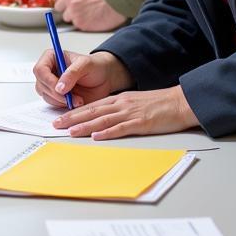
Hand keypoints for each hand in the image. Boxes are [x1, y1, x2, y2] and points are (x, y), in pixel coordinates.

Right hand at [33, 48, 133, 110]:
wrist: (104, 79)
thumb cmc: (95, 66)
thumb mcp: (86, 64)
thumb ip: (72, 73)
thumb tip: (59, 87)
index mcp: (51, 58)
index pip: (40, 69)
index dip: (48, 80)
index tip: (61, 89)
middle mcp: (48, 71)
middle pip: (41, 85)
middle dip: (56, 94)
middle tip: (71, 97)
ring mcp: (52, 85)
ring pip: (46, 96)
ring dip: (61, 101)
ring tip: (78, 99)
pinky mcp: (57, 97)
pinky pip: (54, 104)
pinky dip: (64, 106)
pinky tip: (76, 102)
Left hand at [52, 0, 126, 31]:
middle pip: (59, 6)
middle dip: (66, 7)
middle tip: (77, 7)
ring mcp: (74, 11)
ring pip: (67, 16)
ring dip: (75, 15)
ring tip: (89, 12)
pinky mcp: (81, 23)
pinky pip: (77, 24)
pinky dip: (83, 22)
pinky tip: (93, 17)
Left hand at [54, 86, 198, 139]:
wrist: (179, 103)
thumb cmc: (158, 105)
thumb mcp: (134, 103)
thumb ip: (118, 109)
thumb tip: (102, 121)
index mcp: (118, 99)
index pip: (91, 105)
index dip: (74, 112)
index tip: (61, 117)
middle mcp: (121, 104)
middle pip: (92, 111)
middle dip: (72, 118)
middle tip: (56, 124)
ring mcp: (130, 113)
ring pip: (103, 119)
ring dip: (85, 126)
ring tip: (70, 131)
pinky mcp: (141, 123)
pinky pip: (121, 128)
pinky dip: (108, 132)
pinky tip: (97, 136)